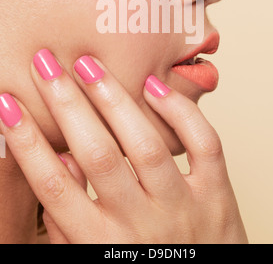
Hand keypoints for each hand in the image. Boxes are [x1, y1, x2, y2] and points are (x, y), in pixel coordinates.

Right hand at [0, 49, 247, 243]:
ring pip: (146, 145)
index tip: (7, 105)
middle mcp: (141, 225)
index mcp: (102, 244)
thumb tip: (59, 162)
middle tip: (46, 64)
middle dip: (67, 105)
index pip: (54, 186)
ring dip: (114, 100)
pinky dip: (181, 112)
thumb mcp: (94, 259)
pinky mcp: (217, 196)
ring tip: (89, 65)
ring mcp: (183, 208)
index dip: (26, 142)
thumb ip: (69, 225)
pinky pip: (204, 146)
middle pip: (97, 156)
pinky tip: (155, 86)